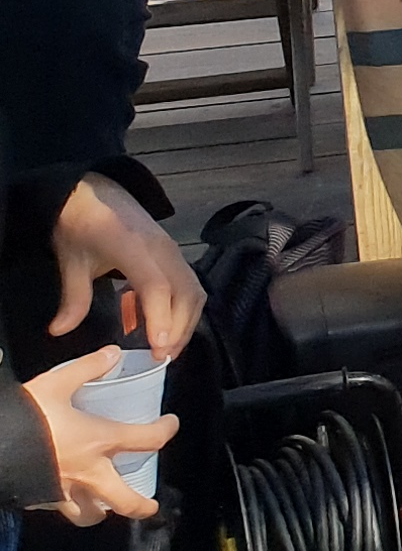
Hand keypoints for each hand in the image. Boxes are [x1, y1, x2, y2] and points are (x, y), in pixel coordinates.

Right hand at [23, 350, 174, 526]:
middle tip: (149, 505)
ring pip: (88, 514)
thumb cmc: (25, 416)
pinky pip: (59, 508)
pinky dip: (67, 505)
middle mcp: (87, 472)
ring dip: (99, 511)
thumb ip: (87, 368)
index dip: (165, 431)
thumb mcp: (56, 383)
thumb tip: (112, 354)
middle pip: (124, 501)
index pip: (148, 440)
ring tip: (103, 505)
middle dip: (141, 506)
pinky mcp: (39, 498)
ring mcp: (62, 490)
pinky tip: (64, 494)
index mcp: (99, 441)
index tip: (169, 425)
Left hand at [50, 174, 201, 359]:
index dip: (159, 317)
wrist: (94, 193)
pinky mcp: (174, 254)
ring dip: (185, 322)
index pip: (156, 285)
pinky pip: (189, 286)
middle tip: (160, 357)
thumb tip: (59, 331)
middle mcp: (161, 248)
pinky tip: (158, 325)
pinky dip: (181, 310)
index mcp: (133, 246)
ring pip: (193, 291)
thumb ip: (73, 298)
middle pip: (185, 292)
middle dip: (178, 328)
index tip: (157, 346)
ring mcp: (172, 250)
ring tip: (165, 347)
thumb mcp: (71, 261)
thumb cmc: (81, 225)